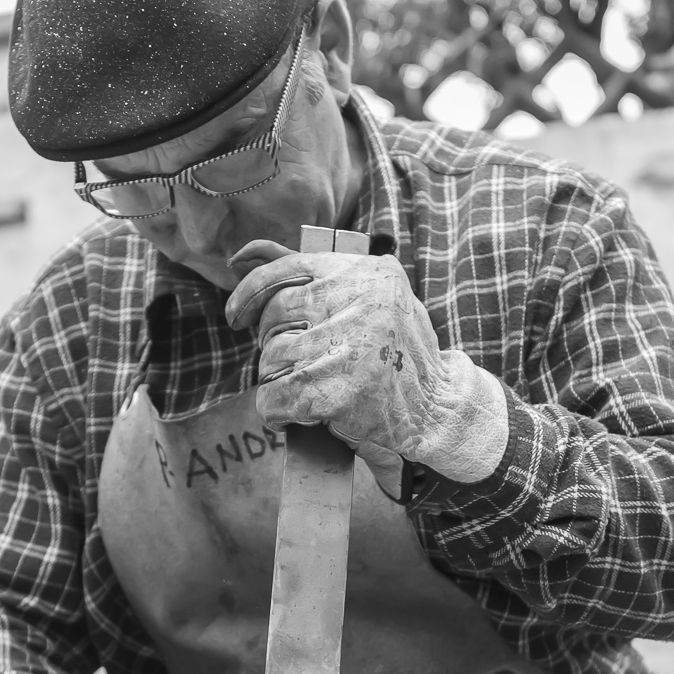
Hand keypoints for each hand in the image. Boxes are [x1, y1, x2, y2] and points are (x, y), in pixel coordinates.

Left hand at [226, 240, 507, 488]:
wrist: (437, 414)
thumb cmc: (396, 354)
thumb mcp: (370, 299)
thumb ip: (313, 276)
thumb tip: (240, 256)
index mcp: (368, 273)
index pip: (288, 267)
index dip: (251, 293)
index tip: (235, 317)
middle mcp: (361, 303)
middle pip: (274, 317)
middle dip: (272, 345)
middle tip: (293, 365)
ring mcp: (350, 348)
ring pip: (271, 359)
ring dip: (277, 381)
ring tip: (306, 392)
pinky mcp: (337, 394)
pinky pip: (275, 398)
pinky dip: (276, 412)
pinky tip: (298, 416)